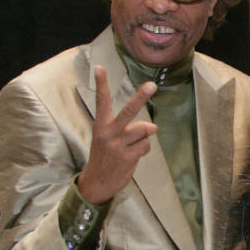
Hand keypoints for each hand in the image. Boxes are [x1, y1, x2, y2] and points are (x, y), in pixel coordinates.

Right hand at [78, 66, 157, 204]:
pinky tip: (132, 155)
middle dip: (141, 97)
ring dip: (143, 137)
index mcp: (100, 125)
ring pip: (144, 130)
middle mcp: (108, 132)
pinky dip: (143, 149)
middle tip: (151, 85)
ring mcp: (118, 145)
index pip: (101, 101)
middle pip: (128, 111)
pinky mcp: (128, 157)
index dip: (101, 84)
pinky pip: (146, 146)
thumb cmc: (106, 155)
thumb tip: (153, 128)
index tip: (99, 68)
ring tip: (131, 145)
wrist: (97, 182)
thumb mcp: (108, 138)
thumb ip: (128, 128)